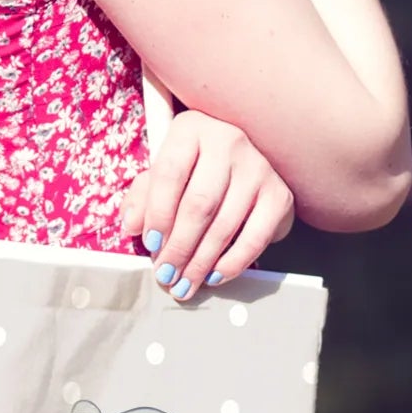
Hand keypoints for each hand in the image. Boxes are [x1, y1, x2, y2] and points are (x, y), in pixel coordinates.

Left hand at [120, 110, 295, 301]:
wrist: (243, 165)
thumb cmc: (194, 169)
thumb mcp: (162, 173)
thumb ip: (142, 197)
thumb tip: (132, 225)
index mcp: (192, 129)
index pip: (170, 173)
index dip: (157, 213)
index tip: (150, 244)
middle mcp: (228, 141)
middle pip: (199, 203)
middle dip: (179, 247)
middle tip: (165, 274)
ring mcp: (258, 167)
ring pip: (225, 224)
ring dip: (201, 262)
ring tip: (184, 283)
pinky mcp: (279, 194)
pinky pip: (255, 237)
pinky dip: (233, 262)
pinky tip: (215, 275)